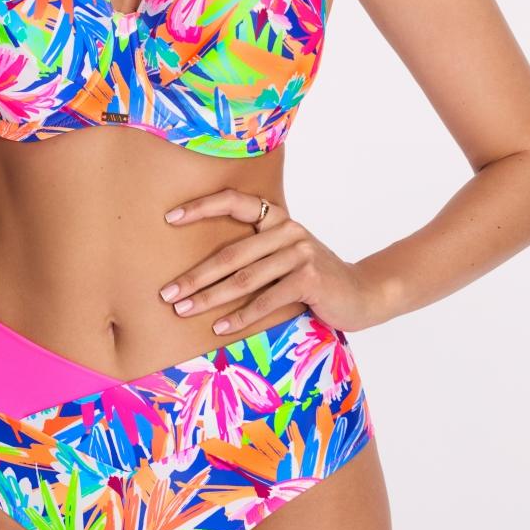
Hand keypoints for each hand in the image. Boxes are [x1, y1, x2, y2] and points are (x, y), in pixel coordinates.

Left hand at [160, 187, 381, 334]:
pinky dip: (240, 317)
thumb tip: (200, 266)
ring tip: (184, 311)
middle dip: (194, 276)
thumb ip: (256, 251)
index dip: (201, 207)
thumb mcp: (285, 254)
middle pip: (230, 253)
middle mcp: (288, 230)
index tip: (169, 219)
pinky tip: (220, 328)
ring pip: (244, 279)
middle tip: (167, 292)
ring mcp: (300, 253)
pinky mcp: (309, 278)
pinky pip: (265, 300)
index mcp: (277, 217)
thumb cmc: (312, 277)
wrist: (362, 294)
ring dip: (209, 298)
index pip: (234, 202)